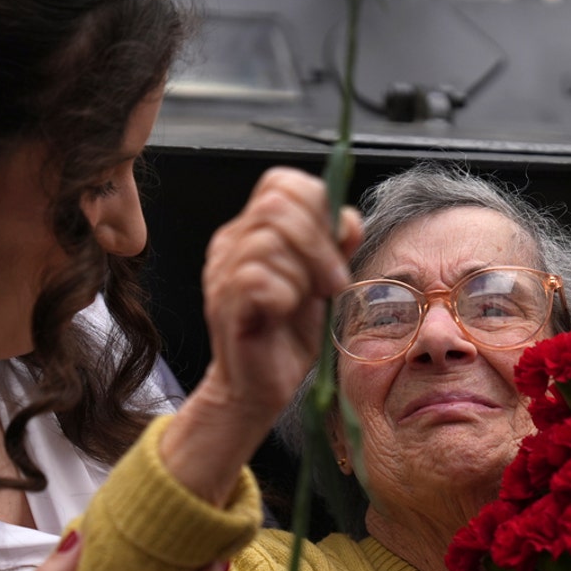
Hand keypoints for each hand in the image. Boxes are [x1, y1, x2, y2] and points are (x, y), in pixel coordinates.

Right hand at [162, 167, 361, 503]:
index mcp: (255, 230)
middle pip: (278, 204)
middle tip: (331, 283)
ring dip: (304, 274)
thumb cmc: (289, 336)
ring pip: (270, 241)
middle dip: (319, 243)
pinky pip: (258, 278)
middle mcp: (233, 242)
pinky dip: (284, 295)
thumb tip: (348, 218)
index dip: (319, 207)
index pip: (283, 182)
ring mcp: (222, 270)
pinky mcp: (225, 302)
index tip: (338, 248)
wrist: (261, 387)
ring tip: (308, 301)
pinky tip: (283, 313)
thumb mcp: (323, 282)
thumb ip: (335, 246)